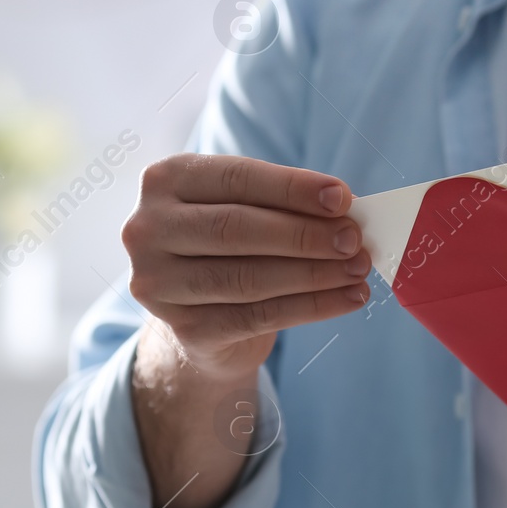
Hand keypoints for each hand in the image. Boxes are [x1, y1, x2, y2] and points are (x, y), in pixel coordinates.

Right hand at [122, 153, 370, 380]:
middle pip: (237, 228)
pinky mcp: (184, 329)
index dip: (292, 188)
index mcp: (164, 181)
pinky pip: (258, 317)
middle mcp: (148, 229)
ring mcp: (159, 282)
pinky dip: (313, 307)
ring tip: (358, 269)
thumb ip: (284, 204)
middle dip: (306, 234)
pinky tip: (349, 298)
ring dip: (316, 274)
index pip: (236, 178)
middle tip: (354, 239)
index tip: (343, 198)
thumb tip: (345, 209)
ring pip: (249, 277)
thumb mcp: (248, 210)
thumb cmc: (231, 247)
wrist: (201, 318)